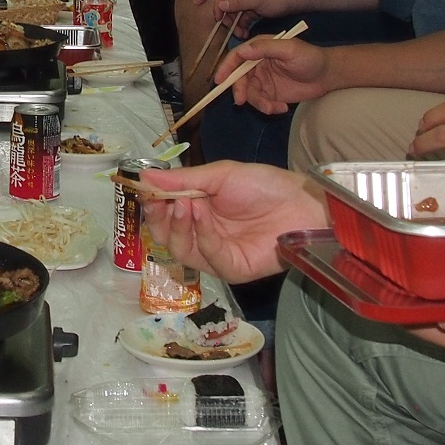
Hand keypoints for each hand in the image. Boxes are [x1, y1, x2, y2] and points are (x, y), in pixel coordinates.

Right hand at [138, 163, 328, 283]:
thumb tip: (144, 176)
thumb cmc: (263, 185)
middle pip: (165, 237)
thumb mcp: (219, 175)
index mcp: (198, 212)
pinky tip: (202, 214)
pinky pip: (207, 257)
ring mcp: (216, 254)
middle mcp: (203, 235)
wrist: (301, 202)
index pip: (164, 214)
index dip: (152, 204)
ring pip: (180, 250)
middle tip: (159, 200)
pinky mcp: (232, 269)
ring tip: (184, 204)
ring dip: (177, 226)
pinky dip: (201, 234)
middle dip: (158, 218)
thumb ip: (183, 179)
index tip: (143, 189)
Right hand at [216, 35, 336, 114]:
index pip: (237, 57)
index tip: (219, 80)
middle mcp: (257, 64)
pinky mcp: (270, 94)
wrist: (328, 76)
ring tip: (274, 107)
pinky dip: (269, 108)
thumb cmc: (310, 57)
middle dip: (239, 91)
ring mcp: (263, 80)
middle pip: (239, 78)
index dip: (225, 68)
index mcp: (259, 49)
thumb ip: (265, 48)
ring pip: (249, 94)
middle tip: (241, 102)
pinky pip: (261, 103)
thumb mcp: (289, 49)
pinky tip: (282, 108)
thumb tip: (242, 51)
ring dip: (258, 103)